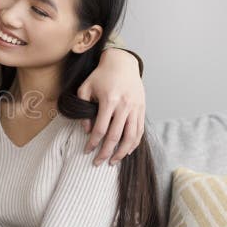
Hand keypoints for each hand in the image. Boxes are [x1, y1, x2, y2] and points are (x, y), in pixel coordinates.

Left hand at [77, 48, 144, 165]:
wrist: (122, 63)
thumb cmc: (101, 76)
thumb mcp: (85, 88)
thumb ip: (84, 110)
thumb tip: (87, 130)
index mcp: (109, 101)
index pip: (100, 129)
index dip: (92, 143)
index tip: (86, 151)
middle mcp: (124, 106)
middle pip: (116, 136)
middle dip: (106, 152)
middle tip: (97, 162)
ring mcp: (136, 108)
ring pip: (131, 137)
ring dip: (122, 152)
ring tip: (113, 161)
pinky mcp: (142, 109)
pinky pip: (139, 131)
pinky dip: (134, 143)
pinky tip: (126, 152)